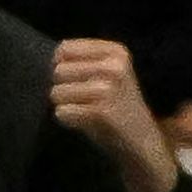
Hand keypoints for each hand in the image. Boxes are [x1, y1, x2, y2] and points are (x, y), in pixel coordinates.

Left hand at [51, 37, 175, 191]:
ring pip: (57, 92)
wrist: (142, 143)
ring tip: (85, 112)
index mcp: (115, 51)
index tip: (75, 82)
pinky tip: (86, 123)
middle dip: (62, 89)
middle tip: (82, 102)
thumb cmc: (118, 108)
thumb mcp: (108, 74)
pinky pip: (62, 112)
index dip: (60, 68)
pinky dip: (68, 120)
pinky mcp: (101, 111)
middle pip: (58, 71)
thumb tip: (49, 62)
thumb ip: (82, 62)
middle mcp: (114, 65)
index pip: (64, 49)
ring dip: (64, 106)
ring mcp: (108, 88)